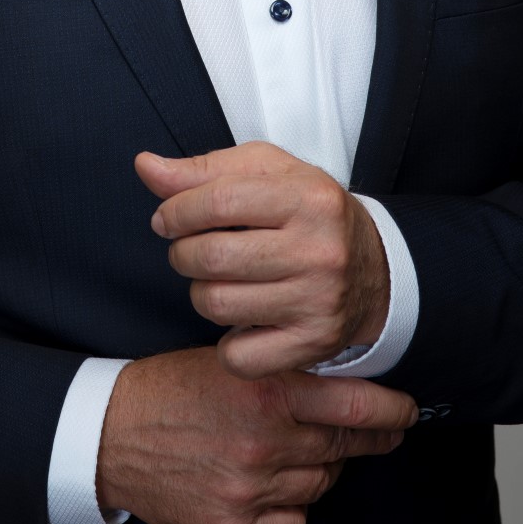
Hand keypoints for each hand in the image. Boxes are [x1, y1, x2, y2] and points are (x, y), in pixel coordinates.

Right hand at [96, 347, 417, 523]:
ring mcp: (251, 489)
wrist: (110, 435)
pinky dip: (291, 506)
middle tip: (379, 433)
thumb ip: (286, 376)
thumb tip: (345, 386)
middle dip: (367, 439)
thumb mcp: (229, 362)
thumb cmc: (167, 392)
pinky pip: (292, 522)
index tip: (406, 413)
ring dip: (318, 468)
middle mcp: (265, 442)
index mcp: (267, 393)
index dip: (392, 411)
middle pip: (343, 446)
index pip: (356, 405)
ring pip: (320, 484)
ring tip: (290, 451)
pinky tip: (270, 485)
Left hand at [135, 143, 390, 378]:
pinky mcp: (313, 344)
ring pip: (217, 305)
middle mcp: (320, 250)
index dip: (175, 211)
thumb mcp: (265, 175)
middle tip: (191, 251)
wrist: (376, 270)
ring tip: (220, 281)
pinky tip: (243, 320)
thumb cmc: (308, 214)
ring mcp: (319, 301)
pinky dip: (228, 343)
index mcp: (308, 198)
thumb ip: (202, 170)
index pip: (217, 202)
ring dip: (202, 293)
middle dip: (183, 253)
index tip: (167, 218)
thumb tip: (146, 167)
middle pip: (211, 256)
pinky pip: (239, 356)